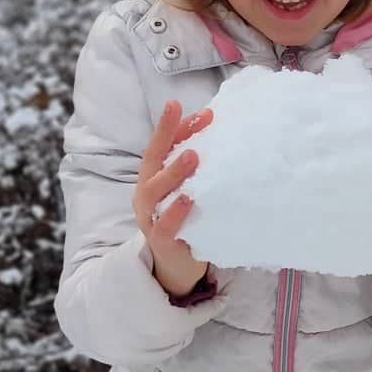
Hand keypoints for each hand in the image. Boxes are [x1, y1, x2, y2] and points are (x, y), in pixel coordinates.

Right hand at [133, 100, 213, 297]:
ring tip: (194, 155)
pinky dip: (176, 211)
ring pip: (156, 191)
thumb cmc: (185, 222)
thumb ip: (197, 170)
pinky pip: (166, 224)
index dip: (169, 126)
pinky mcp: (162, 241)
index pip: (158, 146)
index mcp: (152, 179)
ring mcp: (150, 218)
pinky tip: (190, 199)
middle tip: (198, 118)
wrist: (177, 267)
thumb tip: (225, 136)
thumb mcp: (188, 191)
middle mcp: (146, 196)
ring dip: (175, 172)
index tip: (180, 103)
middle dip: (171, 136)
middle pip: (153, 161)